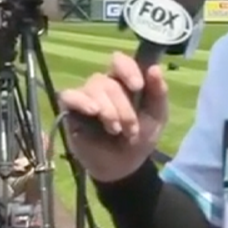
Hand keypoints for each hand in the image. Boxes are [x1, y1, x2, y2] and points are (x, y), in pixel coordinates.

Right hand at [56, 51, 166, 183]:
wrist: (124, 166)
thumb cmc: (140, 138)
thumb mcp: (157, 116)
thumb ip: (158, 93)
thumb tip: (154, 68)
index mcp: (124, 81)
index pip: (120, 61)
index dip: (128, 69)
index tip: (138, 87)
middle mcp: (103, 85)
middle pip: (108, 82)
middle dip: (123, 108)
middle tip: (130, 130)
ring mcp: (85, 96)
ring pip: (93, 89)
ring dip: (108, 111)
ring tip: (115, 130)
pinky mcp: (70, 110)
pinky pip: (69, 96)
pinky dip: (82, 101)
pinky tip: (94, 112)